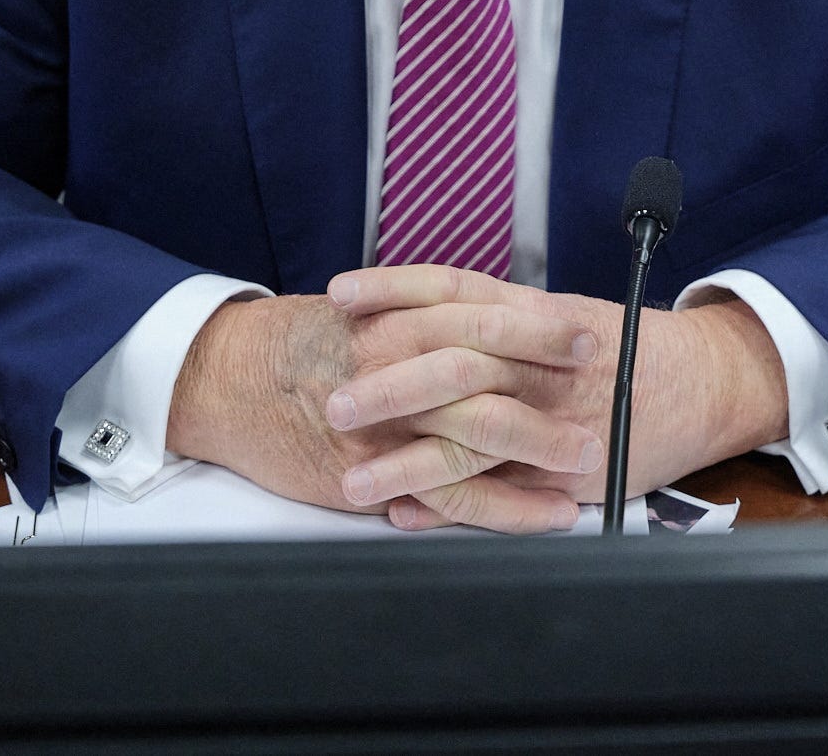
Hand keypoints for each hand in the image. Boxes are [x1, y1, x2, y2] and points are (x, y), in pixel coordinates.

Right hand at [167, 278, 604, 533]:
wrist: (224, 379)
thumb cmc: (293, 345)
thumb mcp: (358, 317)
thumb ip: (415, 319)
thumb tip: (479, 319)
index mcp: (393, 320)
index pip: (477, 313)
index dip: (533, 324)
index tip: (581, 329)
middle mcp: (392, 364)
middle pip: (485, 365)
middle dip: (547, 375)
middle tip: (602, 379)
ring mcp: (383, 423)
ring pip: (476, 432)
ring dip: (541, 444)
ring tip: (591, 454)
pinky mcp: (373, 474)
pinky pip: (452, 496)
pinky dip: (506, 508)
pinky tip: (547, 514)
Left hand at [324, 270, 788, 529]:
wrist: (700, 384)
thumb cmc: (624, 346)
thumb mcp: (561, 311)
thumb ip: (496, 313)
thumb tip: (411, 313)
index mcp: (534, 314)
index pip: (453, 289)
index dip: (393, 289)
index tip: (339, 294)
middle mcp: (541, 362)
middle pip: (454, 363)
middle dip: (389, 385)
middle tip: (334, 401)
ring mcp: (553, 420)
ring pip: (469, 440)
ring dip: (404, 462)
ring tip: (351, 480)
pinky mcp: (566, 473)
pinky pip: (499, 494)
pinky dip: (449, 506)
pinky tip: (406, 512)